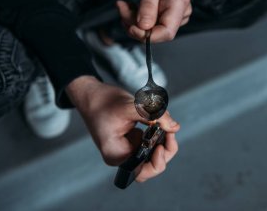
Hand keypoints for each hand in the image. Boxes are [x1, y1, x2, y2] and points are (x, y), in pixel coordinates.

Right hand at [65, 76, 179, 181]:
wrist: (92, 94)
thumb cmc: (103, 101)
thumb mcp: (132, 106)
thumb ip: (155, 116)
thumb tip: (174, 127)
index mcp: (116, 154)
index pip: (143, 172)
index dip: (158, 161)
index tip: (162, 143)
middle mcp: (121, 156)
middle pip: (151, 165)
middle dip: (164, 149)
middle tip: (169, 130)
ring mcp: (126, 149)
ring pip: (152, 154)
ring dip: (162, 139)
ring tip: (163, 121)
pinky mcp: (130, 141)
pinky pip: (149, 143)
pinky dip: (157, 132)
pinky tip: (157, 120)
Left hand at [117, 0, 191, 42]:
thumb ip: (148, 4)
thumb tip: (144, 27)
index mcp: (179, 2)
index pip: (167, 32)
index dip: (148, 36)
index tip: (131, 27)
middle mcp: (180, 12)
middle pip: (156, 33)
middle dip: (135, 25)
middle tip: (122, 8)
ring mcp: (173, 16)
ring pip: (149, 31)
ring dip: (132, 21)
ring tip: (125, 5)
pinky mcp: (165, 18)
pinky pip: (148, 26)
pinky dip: (135, 19)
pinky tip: (130, 7)